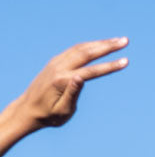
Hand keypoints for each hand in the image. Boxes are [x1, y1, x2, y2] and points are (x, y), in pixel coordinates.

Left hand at [13, 37, 129, 130]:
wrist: (27, 110)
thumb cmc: (48, 115)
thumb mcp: (62, 111)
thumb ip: (72, 94)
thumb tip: (81, 78)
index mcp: (62, 81)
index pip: (90, 71)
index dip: (110, 66)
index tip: (126, 61)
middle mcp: (58, 68)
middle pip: (87, 53)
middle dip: (108, 46)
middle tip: (125, 41)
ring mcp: (56, 63)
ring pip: (81, 48)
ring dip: (100, 43)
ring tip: (117, 41)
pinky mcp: (55, 62)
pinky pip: (75, 50)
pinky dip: (90, 45)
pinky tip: (100, 44)